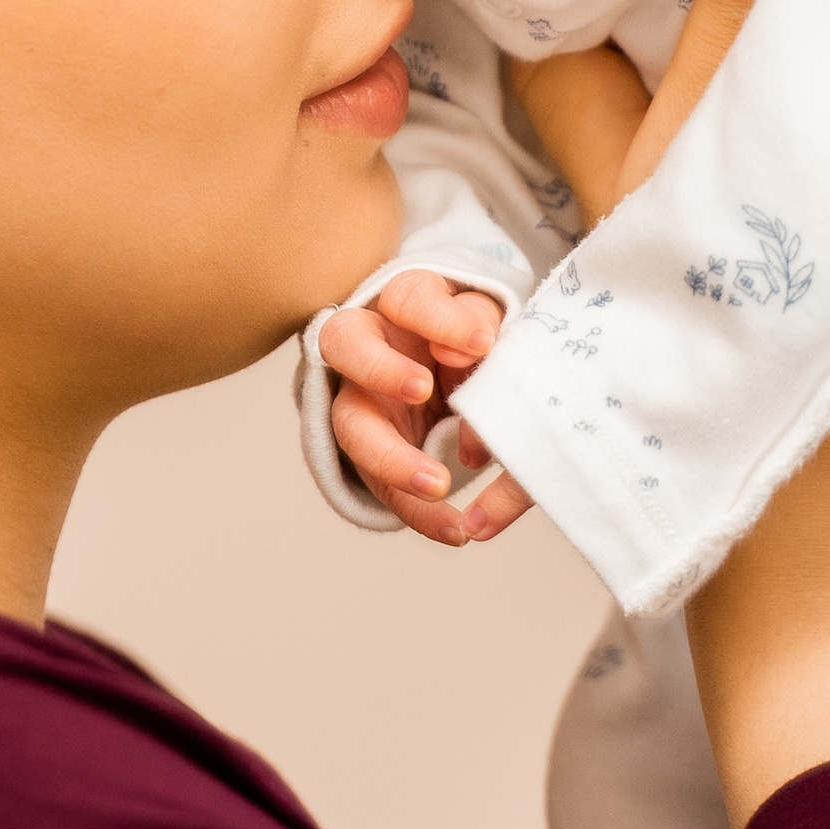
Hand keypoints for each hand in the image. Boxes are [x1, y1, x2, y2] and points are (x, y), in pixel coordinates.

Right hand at [324, 275, 536, 548]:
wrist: (448, 379)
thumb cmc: (468, 343)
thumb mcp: (483, 324)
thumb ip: (478, 327)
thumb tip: (473, 349)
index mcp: (400, 306)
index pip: (408, 298)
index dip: (440, 319)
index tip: (483, 343)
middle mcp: (365, 347)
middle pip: (346, 346)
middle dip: (380, 368)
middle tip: (421, 389)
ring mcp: (357, 400)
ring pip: (350, 427)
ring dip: (391, 458)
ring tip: (438, 485)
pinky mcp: (367, 453)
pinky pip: (380, 485)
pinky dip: (416, 511)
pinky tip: (452, 529)